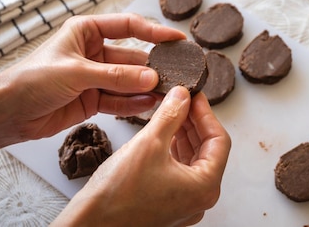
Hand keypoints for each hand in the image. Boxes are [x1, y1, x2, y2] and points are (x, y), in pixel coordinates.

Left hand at [0, 13, 184, 157]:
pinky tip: (151, 104)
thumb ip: (116, 76)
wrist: (8, 113)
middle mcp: (95, 52)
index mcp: (88, 31)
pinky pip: (121, 100)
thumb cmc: (32, 79)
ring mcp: (96, 76)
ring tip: (169, 92)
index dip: (155, 31)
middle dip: (153, 66)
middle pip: (133, 57)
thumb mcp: (77, 72)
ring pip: (130, 80)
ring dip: (147, 86)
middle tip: (178, 72)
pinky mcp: (94, 99)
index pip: (129, 26)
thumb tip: (151, 77)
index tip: (177, 38)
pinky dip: (135, 103)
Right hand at [53, 86, 231, 226]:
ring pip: (192, 161)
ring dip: (184, 135)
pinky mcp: (167, 206)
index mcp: (205, 187)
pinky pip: (179, 173)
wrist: (88, 226)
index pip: (220, 141)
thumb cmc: (117, 195)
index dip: (206, 114)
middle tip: (182, 100)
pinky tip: (162, 136)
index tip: (194, 97)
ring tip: (171, 113)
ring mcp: (183, 205)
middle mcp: (199, 200)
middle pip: (208, 150)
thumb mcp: (149, 143)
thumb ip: (171, 114)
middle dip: (194, 123)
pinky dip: (173, 151)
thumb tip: (183, 95)